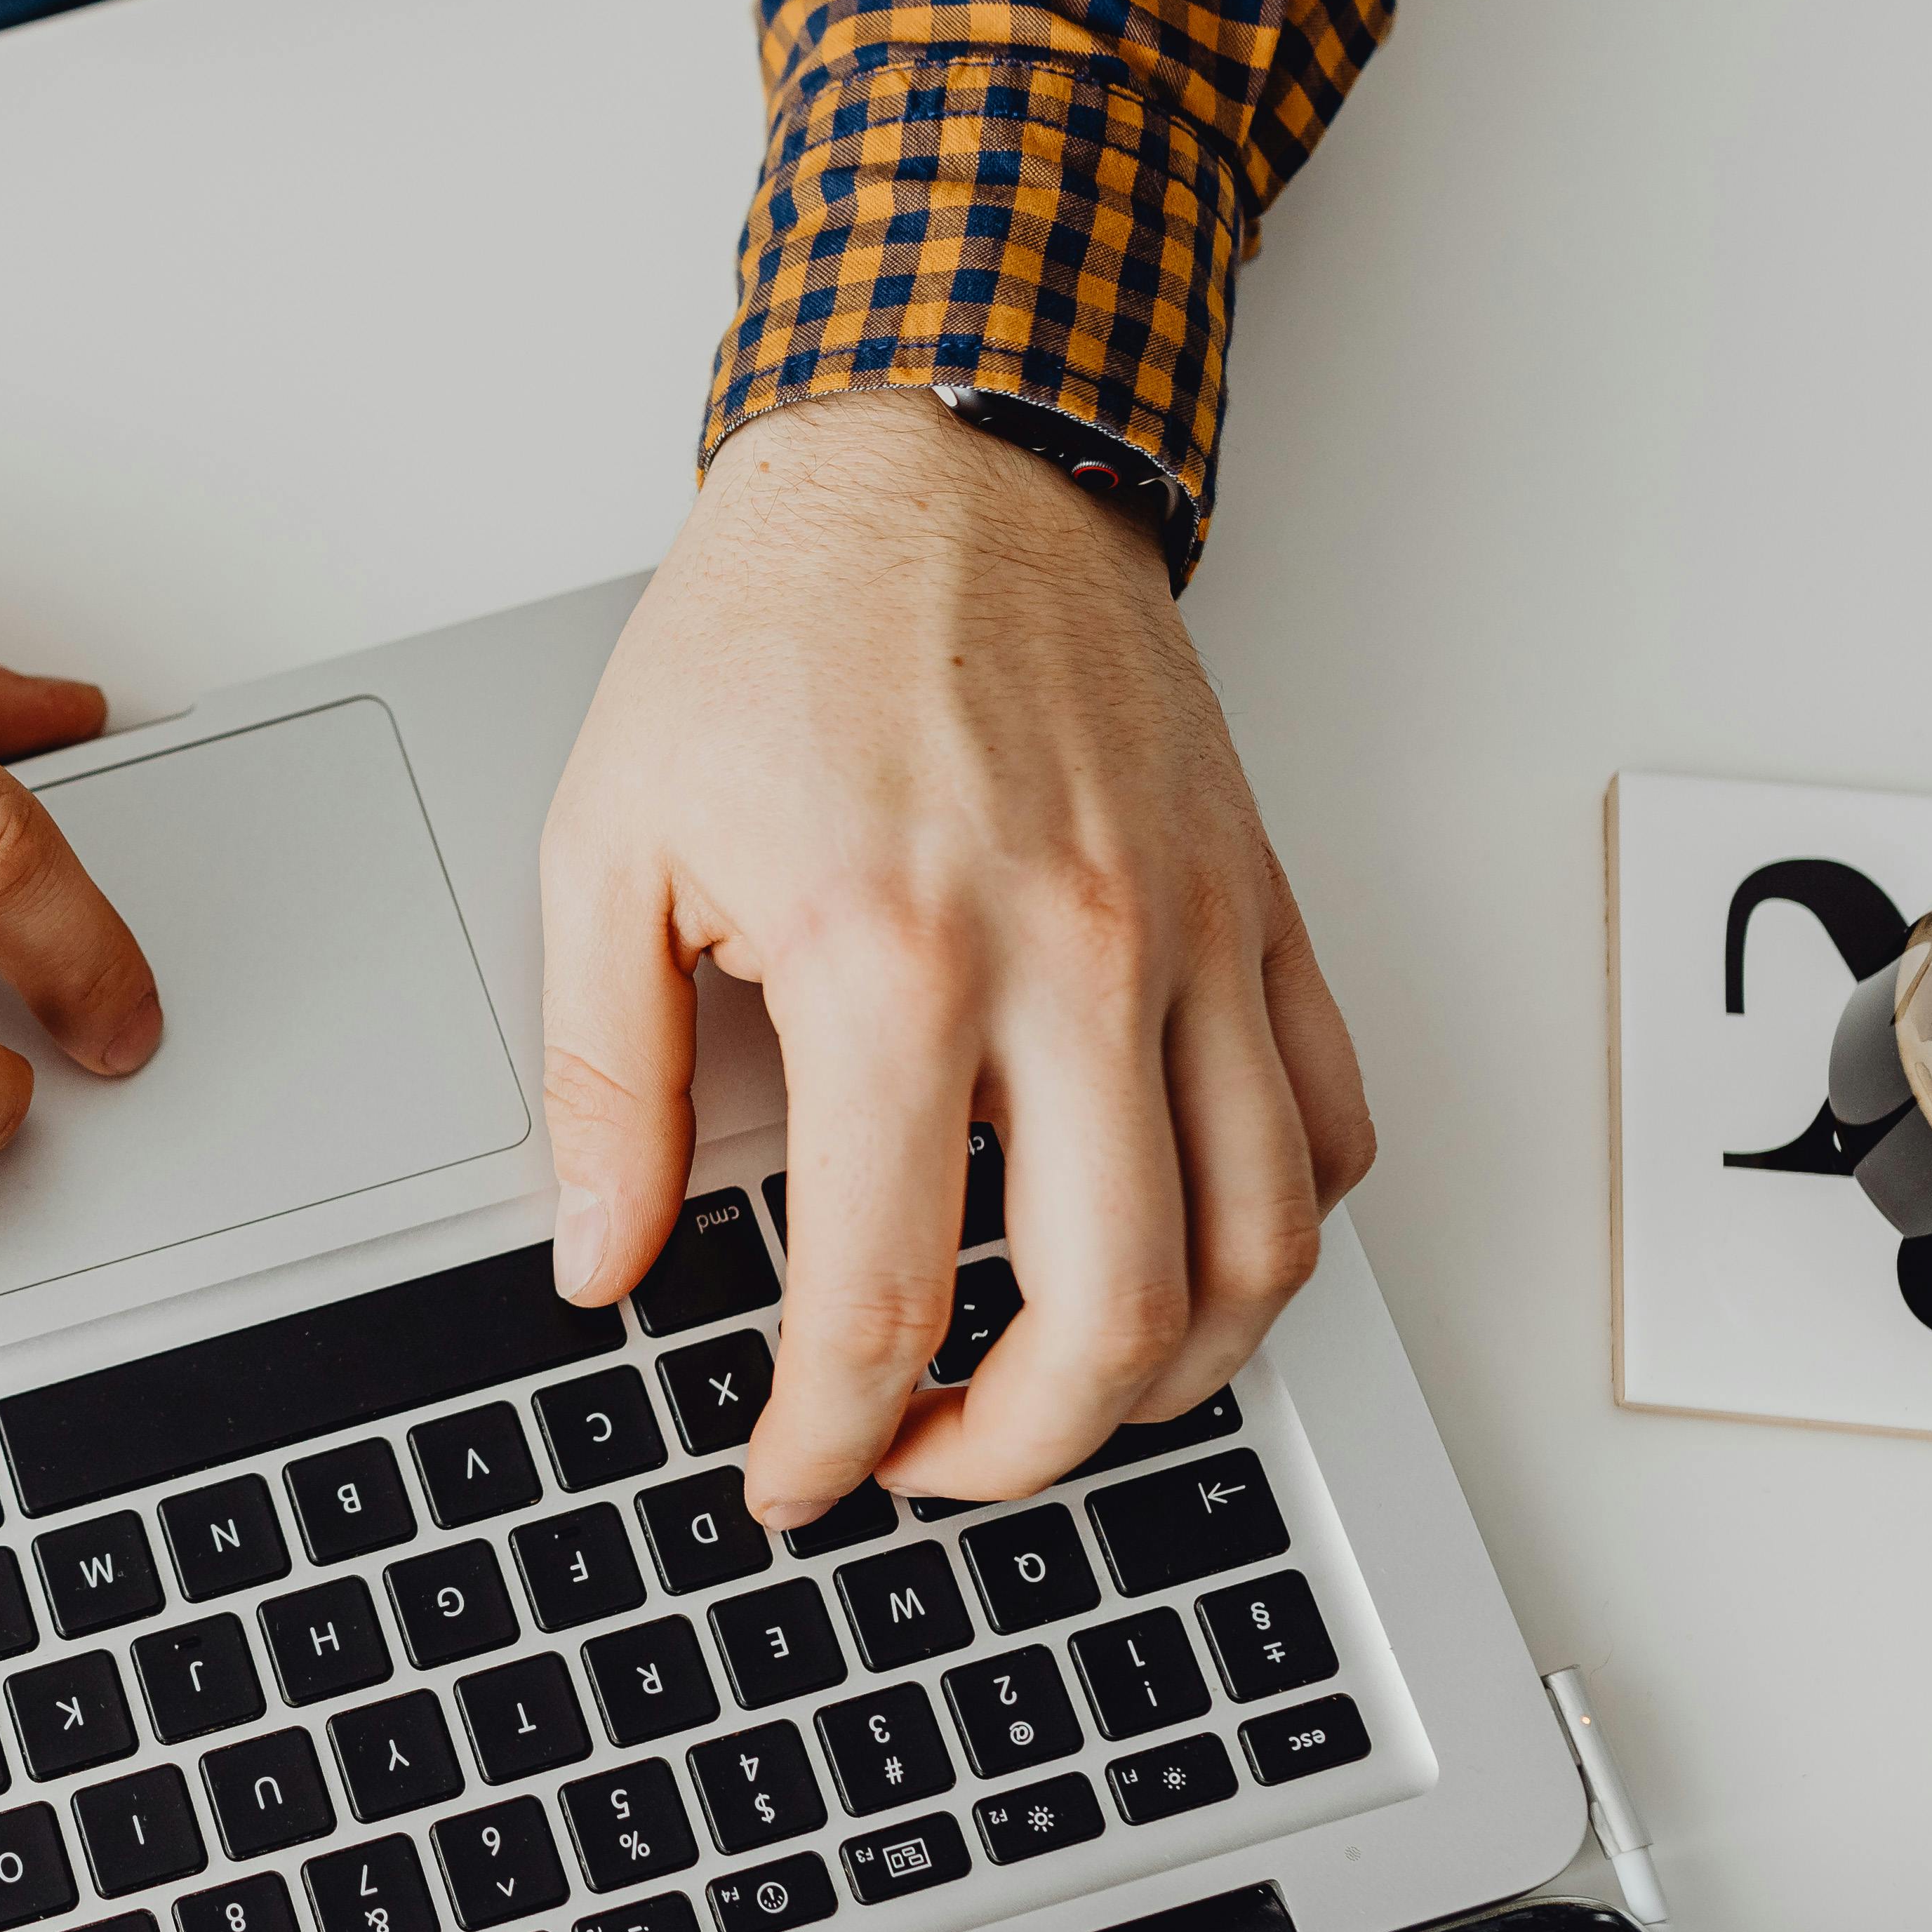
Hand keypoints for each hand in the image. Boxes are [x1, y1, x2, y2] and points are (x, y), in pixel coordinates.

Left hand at [537, 394, 1373, 1519]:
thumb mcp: (606, 841)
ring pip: (1261, 1248)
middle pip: (1110, 1314)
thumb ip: (601, 1077)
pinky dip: (1279, 1230)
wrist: (936, 457)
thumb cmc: (768, 630)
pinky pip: (1332, 1120)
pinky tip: (1182, 1249)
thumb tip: (599, 1260)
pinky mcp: (1259, 903)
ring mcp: (1190, 935)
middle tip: (925, 1462)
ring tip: (1061, 1394)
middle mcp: (1069, 958)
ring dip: (1171, 1375)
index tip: (792, 1474)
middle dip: (1017, 1451)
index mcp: (889, 956)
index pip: (885, 1291)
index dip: (830, 1435)